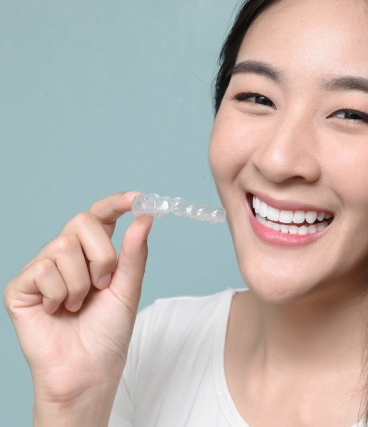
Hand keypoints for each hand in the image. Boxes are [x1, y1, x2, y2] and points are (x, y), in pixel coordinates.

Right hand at [3, 192, 151, 425]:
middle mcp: (66, 254)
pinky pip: (43, 269)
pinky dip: (60, 294)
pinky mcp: (22, 286)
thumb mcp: (128, 288)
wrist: (88, 369)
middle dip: (102, 254)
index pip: (100, 215)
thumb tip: (144, 218)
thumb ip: (133, 253)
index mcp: (93, 252)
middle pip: (82, 221)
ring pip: (63, 246)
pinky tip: (57, 311)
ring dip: (82, 282)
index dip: (116, 203)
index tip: (137, 198)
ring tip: (79, 304)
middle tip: (103, 284)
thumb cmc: (108, 331)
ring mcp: (43, 268)